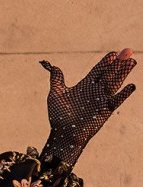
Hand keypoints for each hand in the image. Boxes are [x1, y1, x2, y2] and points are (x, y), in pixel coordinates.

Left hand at [40, 48, 135, 166]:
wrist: (63, 134)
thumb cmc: (59, 116)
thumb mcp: (56, 95)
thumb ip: (57, 81)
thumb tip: (54, 67)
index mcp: (85, 85)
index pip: (98, 70)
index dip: (105, 62)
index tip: (113, 54)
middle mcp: (95, 91)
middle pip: (109, 74)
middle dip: (118, 63)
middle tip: (127, 51)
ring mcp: (101, 100)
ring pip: (115, 83)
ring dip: (123, 73)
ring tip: (131, 62)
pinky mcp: (105, 110)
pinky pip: (116, 101)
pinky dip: (124, 94)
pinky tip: (131, 86)